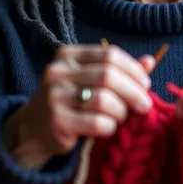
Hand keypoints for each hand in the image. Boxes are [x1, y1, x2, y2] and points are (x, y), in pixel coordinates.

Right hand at [3, 45, 154, 170]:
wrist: (33, 129)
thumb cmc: (69, 101)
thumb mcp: (89, 80)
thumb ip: (118, 70)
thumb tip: (150, 61)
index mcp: (68, 55)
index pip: (110, 54)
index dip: (133, 69)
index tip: (145, 84)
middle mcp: (59, 72)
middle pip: (109, 76)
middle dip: (133, 91)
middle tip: (144, 105)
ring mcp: (55, 96)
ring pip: (104, 100)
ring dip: (121, 111)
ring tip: (121, 117)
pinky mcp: (58, 121)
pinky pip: (97, 123)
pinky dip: (109, 127)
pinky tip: (107, 128)